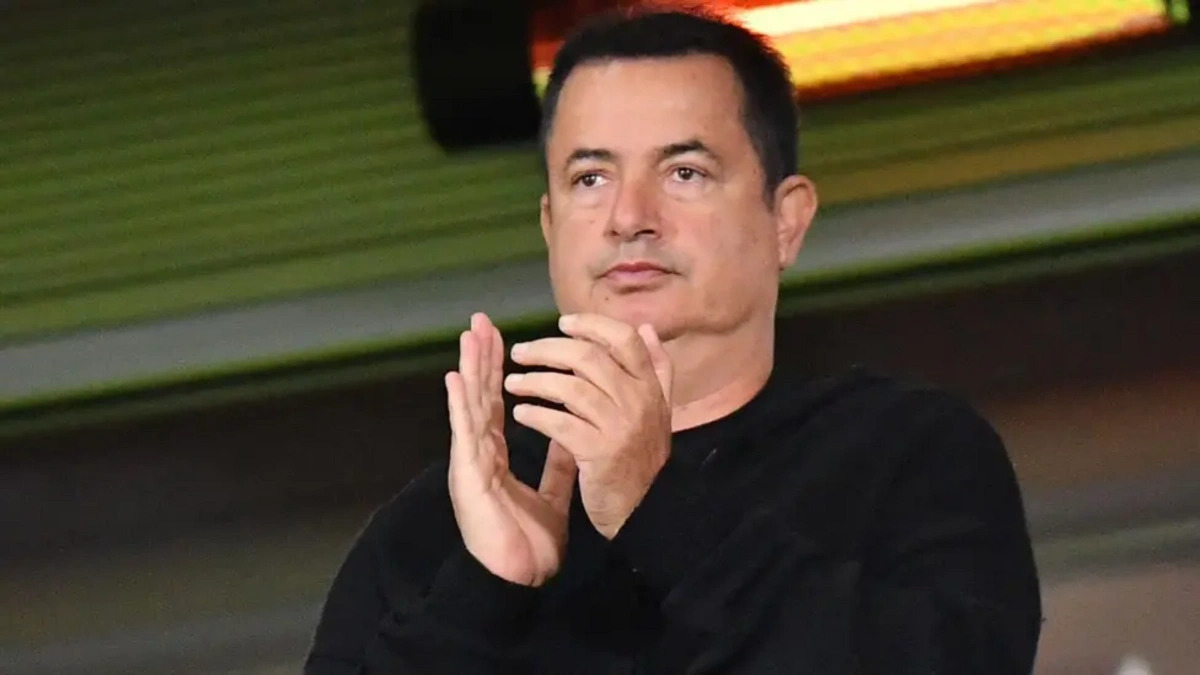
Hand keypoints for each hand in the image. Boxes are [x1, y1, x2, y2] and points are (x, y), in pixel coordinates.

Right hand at [445, 313, 577, 586]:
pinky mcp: (468, 476)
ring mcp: (471, 461)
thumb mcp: (552, 494)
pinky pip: (464, 435)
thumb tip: (569, 435)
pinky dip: (459, 405)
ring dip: (468, 369)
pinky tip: (456, 379)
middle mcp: (480, 451)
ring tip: (469, 335)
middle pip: (480, 395)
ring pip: (469, 406)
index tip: (501, 337)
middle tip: (481, 320)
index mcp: (497, 454)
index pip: (498, 401)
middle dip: (481, 356)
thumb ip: (558, 463)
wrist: (520, 578)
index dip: (499, 369)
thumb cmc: (528, 542)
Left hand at [504, 314, 672, 538]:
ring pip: (570, 387)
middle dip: (548, 349)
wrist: (646, 511)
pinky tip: (521, 413)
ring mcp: (620, 427)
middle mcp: (638, 401)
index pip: (624, 339)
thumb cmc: (643, 458)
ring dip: (534, 381)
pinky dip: (536, 415)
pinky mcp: (599, 453)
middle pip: (589, 357)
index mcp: (651, 387)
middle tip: (519, 352)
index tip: (562, 323)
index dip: (592, 325)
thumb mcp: (659, 410)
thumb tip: (645, 328)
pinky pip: (560, 424)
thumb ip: (656, 368)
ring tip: (512, 383)